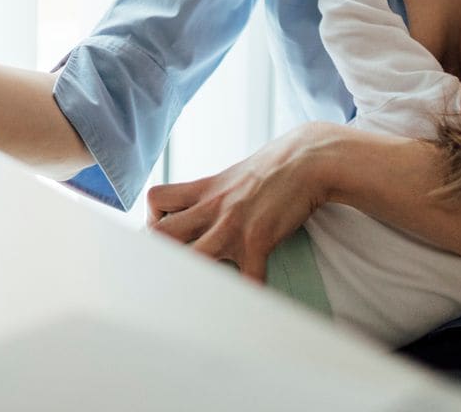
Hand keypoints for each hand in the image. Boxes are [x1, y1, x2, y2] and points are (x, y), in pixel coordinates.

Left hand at [146, 123, 334, 280]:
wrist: (308, 159)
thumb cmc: (273, 168)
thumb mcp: (233, 176)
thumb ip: (212, 195)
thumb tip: (198, 212)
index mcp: (204, 190)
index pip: (155, 200)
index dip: (151, 221)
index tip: (164, 241)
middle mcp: (212, 207)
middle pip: (160, 234)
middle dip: (158, 256)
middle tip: (172, 271)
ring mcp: (232, 225)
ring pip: (192, 258)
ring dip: (193, 279)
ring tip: (200, 294)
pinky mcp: (257, 239)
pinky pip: (245, 280)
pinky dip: (246, 296)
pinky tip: (249, 302)